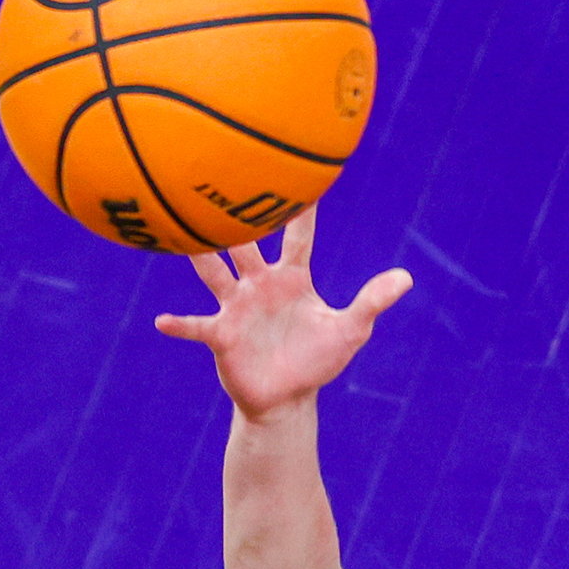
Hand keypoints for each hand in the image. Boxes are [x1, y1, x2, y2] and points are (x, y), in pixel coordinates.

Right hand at [152, 204, 411, 422]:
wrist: (287, 398)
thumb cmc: (317, 360)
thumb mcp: (350, 331)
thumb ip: (372, 302)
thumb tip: (407, 277)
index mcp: (292, 277)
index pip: (297, 234)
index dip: (299, 207)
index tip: (296, 170)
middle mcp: (259, 284)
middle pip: (245, 243)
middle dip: (234, 216)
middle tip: (219, 179)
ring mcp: (237, 308)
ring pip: (214, 273)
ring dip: (200, 255)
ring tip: (179, 232)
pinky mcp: (222, 336)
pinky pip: (198, 326)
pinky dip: (180, 324)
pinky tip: (162, 321)